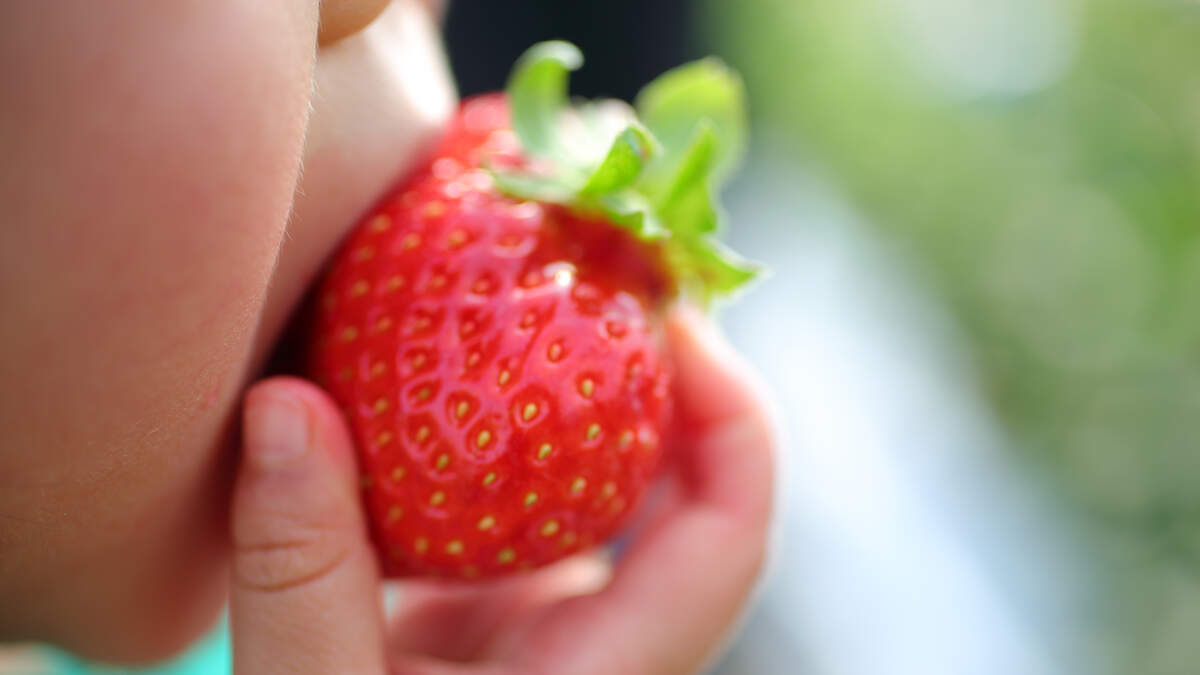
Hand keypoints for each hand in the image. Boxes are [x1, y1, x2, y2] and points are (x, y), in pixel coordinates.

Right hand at [229, 308, 775, 673]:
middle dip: (656, 370)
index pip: (731, 530)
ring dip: (566, 390)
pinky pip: (510, 503)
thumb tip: (282, 405)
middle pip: (683, 488)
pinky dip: (483, 431)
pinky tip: (426, 373)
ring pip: (592, 490)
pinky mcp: (482, 621)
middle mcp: (599, 648)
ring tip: (519, 292)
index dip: (732, 408)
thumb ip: (297, 576)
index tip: (669, 313)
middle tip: (595, 266)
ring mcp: (543, 632)